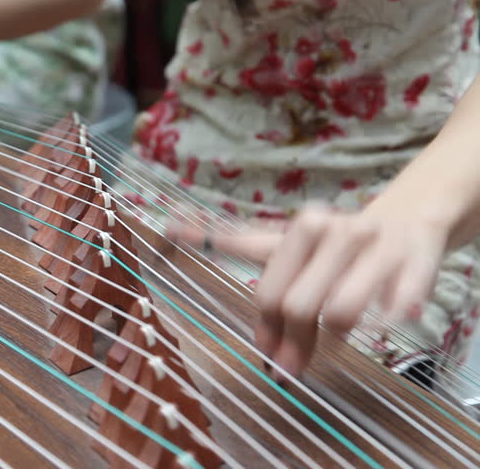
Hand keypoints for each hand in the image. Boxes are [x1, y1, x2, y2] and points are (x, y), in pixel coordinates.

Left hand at [167, 202, 449, 380]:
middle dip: (290, 344)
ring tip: (332, 337)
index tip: (260, 352)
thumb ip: (235, 242)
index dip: (262, 328)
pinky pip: (394, 312)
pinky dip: (385, 324)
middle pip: (296, 306)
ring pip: (338, 315)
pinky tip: (385, 320)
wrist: (409, 221)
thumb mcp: (283, 240)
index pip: (266, 285)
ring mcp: (376, 249)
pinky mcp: (415, 266)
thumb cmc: (333, 243)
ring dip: (331, 339)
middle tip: (288, 367)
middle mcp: (336, 232)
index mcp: (300, 228)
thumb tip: (171, 228)